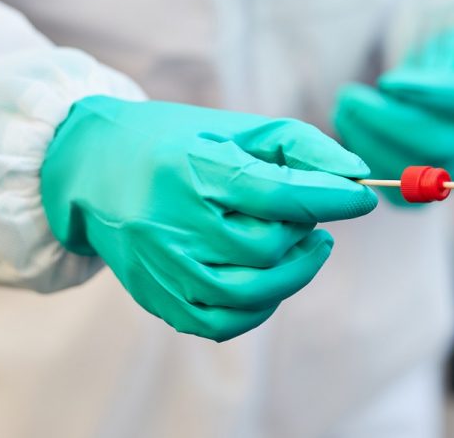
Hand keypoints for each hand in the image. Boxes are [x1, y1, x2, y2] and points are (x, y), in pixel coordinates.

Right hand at [41, 96, 376, 340]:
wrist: (90, 168)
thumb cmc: (174, 142)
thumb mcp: (233, 130)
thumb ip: (299, 146)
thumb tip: (357, 176)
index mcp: (190, 169)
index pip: (275, 193)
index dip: (330, 197)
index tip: (364, 197)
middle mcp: (171, 222)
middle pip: (266, 246)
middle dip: (304, 229)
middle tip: (309, 212)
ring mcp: (160, 267)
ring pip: (248, 292)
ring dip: (293, 272)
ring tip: (305, 245)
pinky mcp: (155, 297)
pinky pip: (220, 324)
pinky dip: (260, 308)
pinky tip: (272, 277)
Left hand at [334, 27, 453, 204]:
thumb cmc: (452, 65)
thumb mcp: (453, 46)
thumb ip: (432, 66)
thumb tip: (391, 89)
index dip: (426, 91)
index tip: (386, 81)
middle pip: (435, 141)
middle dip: (383, 120)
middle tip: (346, 96)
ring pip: (412, 167)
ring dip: (367, 142)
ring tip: (342, 112)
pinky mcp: (429, 191)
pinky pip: (397, 190)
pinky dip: (369, 163)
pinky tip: (351, 136)